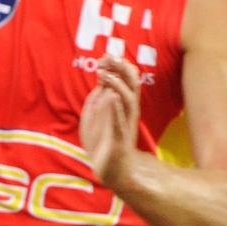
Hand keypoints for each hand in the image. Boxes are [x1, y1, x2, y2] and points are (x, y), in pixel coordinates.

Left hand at [79, 55, 139, 191]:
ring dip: (117, 86)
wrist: (111, 170)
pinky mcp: (120, 140)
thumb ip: (98, 97)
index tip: (105, 55)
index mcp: (121, 105)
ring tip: (105, 74)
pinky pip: (120, 122)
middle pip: (130, 86)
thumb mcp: (95, 115)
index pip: (123, 81)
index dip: (116, 67)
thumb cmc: (104, 141)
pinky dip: (116, 109)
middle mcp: (127, 112)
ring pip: (128, 101)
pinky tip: (111, 97)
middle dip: (122, 70)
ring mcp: (125, 125)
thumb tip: (100, 78)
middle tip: (111, 55)